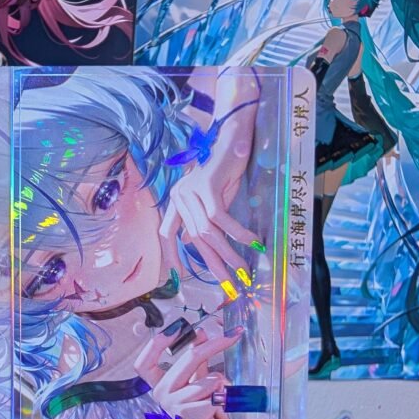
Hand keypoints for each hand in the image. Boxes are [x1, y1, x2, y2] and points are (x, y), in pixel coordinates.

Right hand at [134, 323, 243, 418]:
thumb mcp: (197, 388)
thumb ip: (197, 364)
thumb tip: (200, 334)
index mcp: (159, 387)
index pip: (145, 362)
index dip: (158, 342)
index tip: (179, 326)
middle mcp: (162, 395)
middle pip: (189, 358)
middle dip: (215, 344)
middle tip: (234, 334)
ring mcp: (174, 405)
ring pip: (211, 378)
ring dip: (223, 389)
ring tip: (218, 406)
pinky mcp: (191, 413)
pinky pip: (217, 394)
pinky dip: (225, 404)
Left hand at [160, 73, 263, 283]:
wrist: (233, 136)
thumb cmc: (225, 167)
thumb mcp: (215, 197)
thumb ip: (204, 218)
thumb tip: (194, 242)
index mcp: (178, 200)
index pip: (167, 232)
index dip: (171, 254)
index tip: (179, 274)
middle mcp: (181, 196)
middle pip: (195, 239)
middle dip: (213, 263)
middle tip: (228, 282)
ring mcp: (192, 191)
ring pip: (208, 232)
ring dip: (228, 252)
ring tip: (243, 268)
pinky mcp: (208, 186)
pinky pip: (221, 218)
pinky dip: (237, 232)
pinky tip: (251, 242)